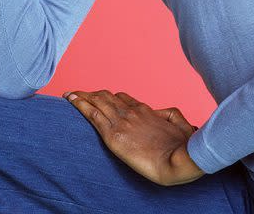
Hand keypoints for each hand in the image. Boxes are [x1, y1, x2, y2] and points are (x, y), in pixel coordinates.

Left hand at [62, 89, 205, 186]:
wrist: (178, 159)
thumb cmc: (183, 147)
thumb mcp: (180, 124)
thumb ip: (167, 115)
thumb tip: (160, 113)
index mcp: (145, 110)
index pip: (122, 99)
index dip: (109, 97)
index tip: (100, 97)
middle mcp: (131, 112)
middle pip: (106, 97)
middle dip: (91, 94)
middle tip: (79, 93)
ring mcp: (121, 121)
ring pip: (96, 102)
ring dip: (81, 96)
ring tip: (69, 94)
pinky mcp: (113, 135)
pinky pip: (92, 114)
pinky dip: (79, 104)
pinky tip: (70, 99)